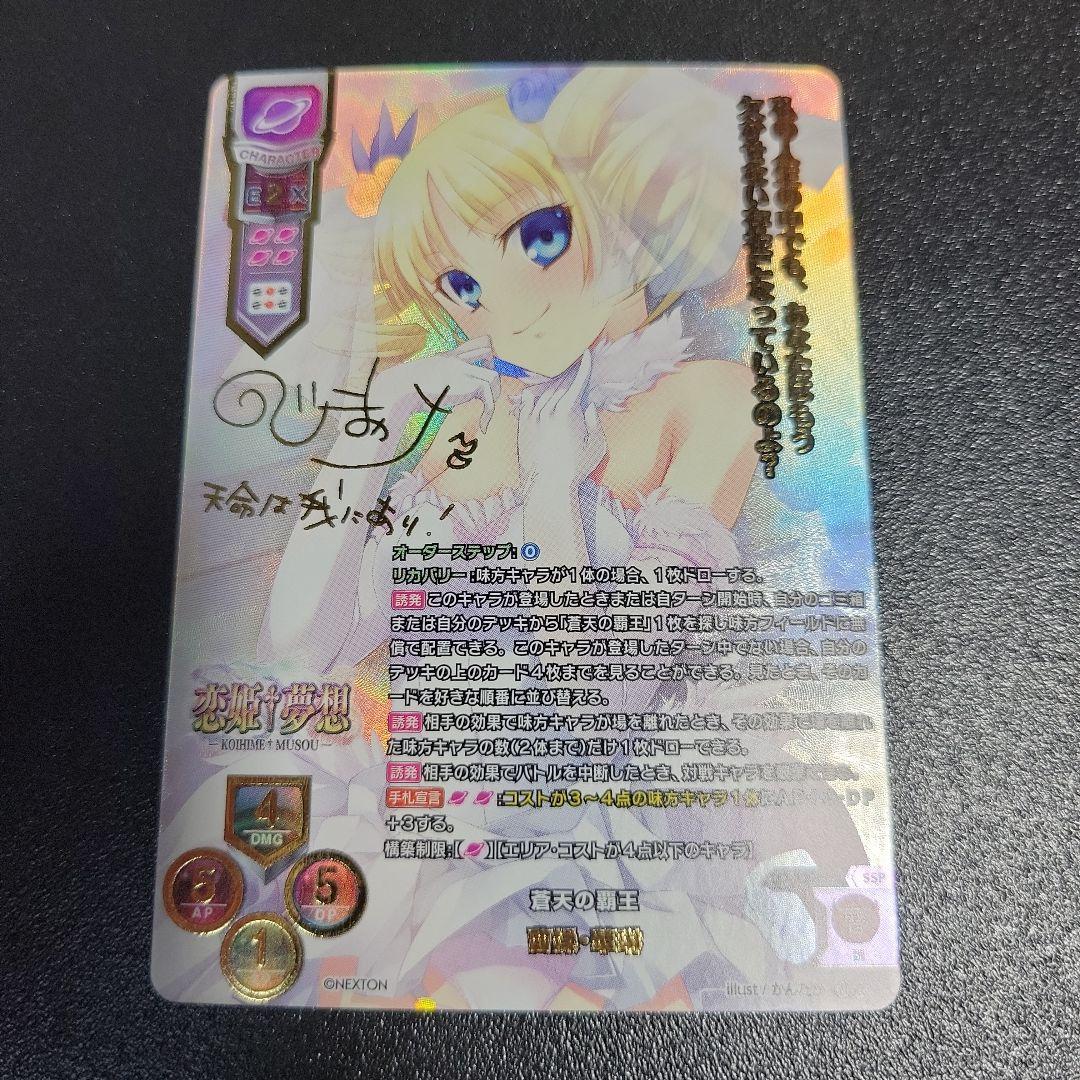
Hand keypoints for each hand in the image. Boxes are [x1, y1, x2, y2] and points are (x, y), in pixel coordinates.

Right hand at [371, 337, 499, 431]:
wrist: (399, 390)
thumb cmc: (405, 392)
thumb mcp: (424, 382)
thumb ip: (438, 385)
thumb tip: (445, 402)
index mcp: (447, 357)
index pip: (473, 344)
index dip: (484, 357)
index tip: (482, 376)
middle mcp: (456, 360)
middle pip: (487, 347)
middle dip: (494, 367)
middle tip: (487, 389)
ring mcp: (461, 370)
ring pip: (493, 375)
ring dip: (495, 394)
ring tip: (487, 412)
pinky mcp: (465, 384)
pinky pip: (488, 395)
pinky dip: (489, 412)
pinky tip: (483, 426)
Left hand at [517, 349, 605, 487]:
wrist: (546, 487)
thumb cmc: (574, 469)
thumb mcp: (597, 446)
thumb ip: (595, 422)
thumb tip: (588, 406)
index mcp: (567, 411)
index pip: (577, 381)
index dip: (584, 366)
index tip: (586, 354)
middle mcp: (547, 409)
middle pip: (560, 383)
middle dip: (569, 372)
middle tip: (575, 364)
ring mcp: (532, 416)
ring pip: (544, 391)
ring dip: (553, 383)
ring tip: (560, 378)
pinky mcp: (522, 426)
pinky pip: (527, 402)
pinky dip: (534, 394)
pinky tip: (538, 392)